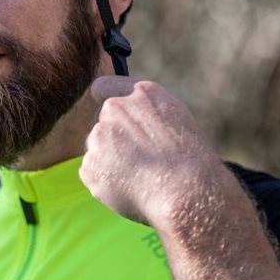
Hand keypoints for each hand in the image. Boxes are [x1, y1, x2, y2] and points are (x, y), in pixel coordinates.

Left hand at [79, 76, 222, 226]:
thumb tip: (128, 115)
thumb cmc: (189, 161)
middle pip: (98, 121)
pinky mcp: (90, 162)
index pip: (102, 87)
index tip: (109, 118)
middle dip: (110, 138)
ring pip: (96, 148)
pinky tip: (129, 188)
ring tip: (138, 177)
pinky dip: (105, 181)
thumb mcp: (175, 119)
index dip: (103, 103)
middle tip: (135, 159)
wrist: (186, 192)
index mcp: (141, 93)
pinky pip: (92, 171)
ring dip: (109, 160)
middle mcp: (115, 107)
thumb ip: (146, 110)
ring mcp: (99, 134)